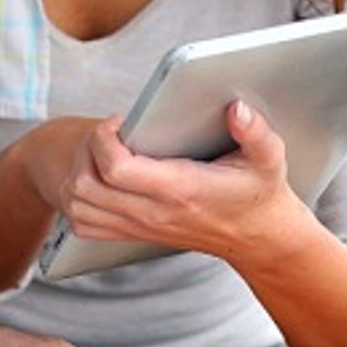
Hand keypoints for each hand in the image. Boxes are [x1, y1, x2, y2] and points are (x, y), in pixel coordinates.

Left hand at [60, 101, 308, 260]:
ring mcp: (140, 226)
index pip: (116, 169)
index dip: (104, 138)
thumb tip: (237, 108)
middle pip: (85, 186)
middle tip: (108, 132)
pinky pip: (85, 223)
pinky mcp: (135, 233)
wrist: (258, 238)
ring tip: (101, 151)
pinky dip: (79, 200)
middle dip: (85, 150)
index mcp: (180, 189)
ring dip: (77, 173)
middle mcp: (153, 212)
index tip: (120, 121)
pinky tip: (99, 178)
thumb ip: (256, 132)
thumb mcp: (268, 158)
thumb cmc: (259, 192)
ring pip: (78, 206)